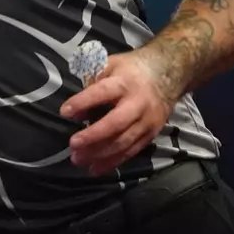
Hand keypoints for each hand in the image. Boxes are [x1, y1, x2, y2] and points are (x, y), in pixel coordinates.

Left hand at [61, 47, 179, 175]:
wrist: (169, 75)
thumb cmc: (131, 69)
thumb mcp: (111, 65)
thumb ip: (92, 83)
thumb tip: (76, 111)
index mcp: (124, 83)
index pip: (101, 93)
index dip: (83, 102)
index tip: (64, 112)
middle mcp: (137, 104)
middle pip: (115, 124)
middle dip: (93, 136)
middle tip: (72, 145)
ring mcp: (146, 122)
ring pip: (123, 142)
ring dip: (100, 154)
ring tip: (78, 159)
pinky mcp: (151, 135)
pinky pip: (131, 151)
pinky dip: (113, 162)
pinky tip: (96, 169)